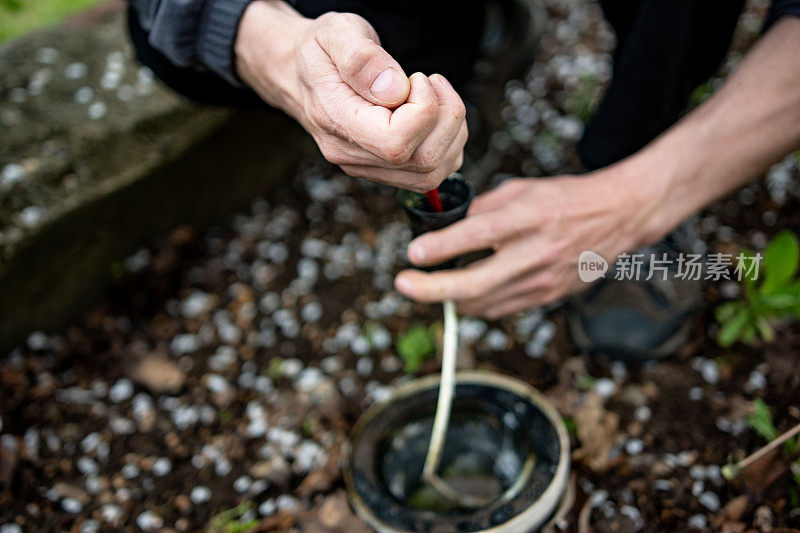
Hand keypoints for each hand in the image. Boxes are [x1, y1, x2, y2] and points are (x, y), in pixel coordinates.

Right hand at [235, 1, 466, 191]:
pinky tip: (433, 114)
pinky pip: (431, 173)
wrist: (300, 73)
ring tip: (435, 95)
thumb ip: (363, 59)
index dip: (424, 109)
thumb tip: (396, 90)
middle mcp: (351, 155)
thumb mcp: (335, 33)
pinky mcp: (383, 169)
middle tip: (432, 82)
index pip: (396, 143)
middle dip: (446, 117)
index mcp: (337, 122)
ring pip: (433, 172)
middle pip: (423, 161)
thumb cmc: (321, 50)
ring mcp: (367, 167)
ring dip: (452, 132)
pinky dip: (447, 143)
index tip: (417, 78)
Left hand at [394, 170, 662, 317]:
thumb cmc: (566, 198)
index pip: (478, 235)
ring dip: (450, 297)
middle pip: (474, 283)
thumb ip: (484, 208)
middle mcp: (535, 253)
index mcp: (528, 218)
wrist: (617, 218)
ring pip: (483, 303)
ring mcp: (542, 280)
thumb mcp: (523, 190)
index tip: (414, 253)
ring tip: (429, 286)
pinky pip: (500, 309)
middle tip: (403, 284)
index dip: (442, 248)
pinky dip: (475, 303)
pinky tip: (462, 294)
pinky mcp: (547, 297)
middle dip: (431, 289)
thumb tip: (448, 227)